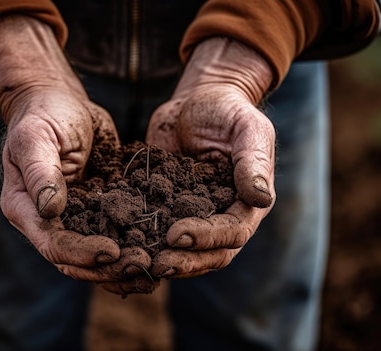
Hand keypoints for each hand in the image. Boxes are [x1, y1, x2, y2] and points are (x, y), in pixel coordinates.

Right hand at [0, 15, 151, 293]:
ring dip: (125, 265)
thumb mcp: (37, 138)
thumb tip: (51, 210)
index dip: (82, 254)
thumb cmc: (44, 115)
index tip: (113, 251)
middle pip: (77, 261)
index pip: (54, 245)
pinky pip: (117, 233)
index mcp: (26, 210)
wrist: (62, 102)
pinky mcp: (99, 210)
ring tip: (158, 266)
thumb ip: (41, 173)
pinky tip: (162, 248)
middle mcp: (48, 222)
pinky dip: (136, 244)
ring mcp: (75, 218)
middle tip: (144, 264)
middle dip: (109, 268)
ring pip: (98, 255)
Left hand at [146, 37, 275, 278]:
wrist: (198, 101)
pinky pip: (158, 233)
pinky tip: (120, 246)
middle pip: (209, 254)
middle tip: (156, 264)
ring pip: (184, 252)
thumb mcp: (247, 128)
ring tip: (137, 263)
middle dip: (184, 261)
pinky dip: (143, 244)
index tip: (176, 235)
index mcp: (247, 203)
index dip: (206, 238)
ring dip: (164, 261)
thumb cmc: (229, 110)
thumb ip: (253, 161)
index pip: (232, 233)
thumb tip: (260, 198)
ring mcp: (195, 217)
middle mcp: (224, 218)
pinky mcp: (168, 209)